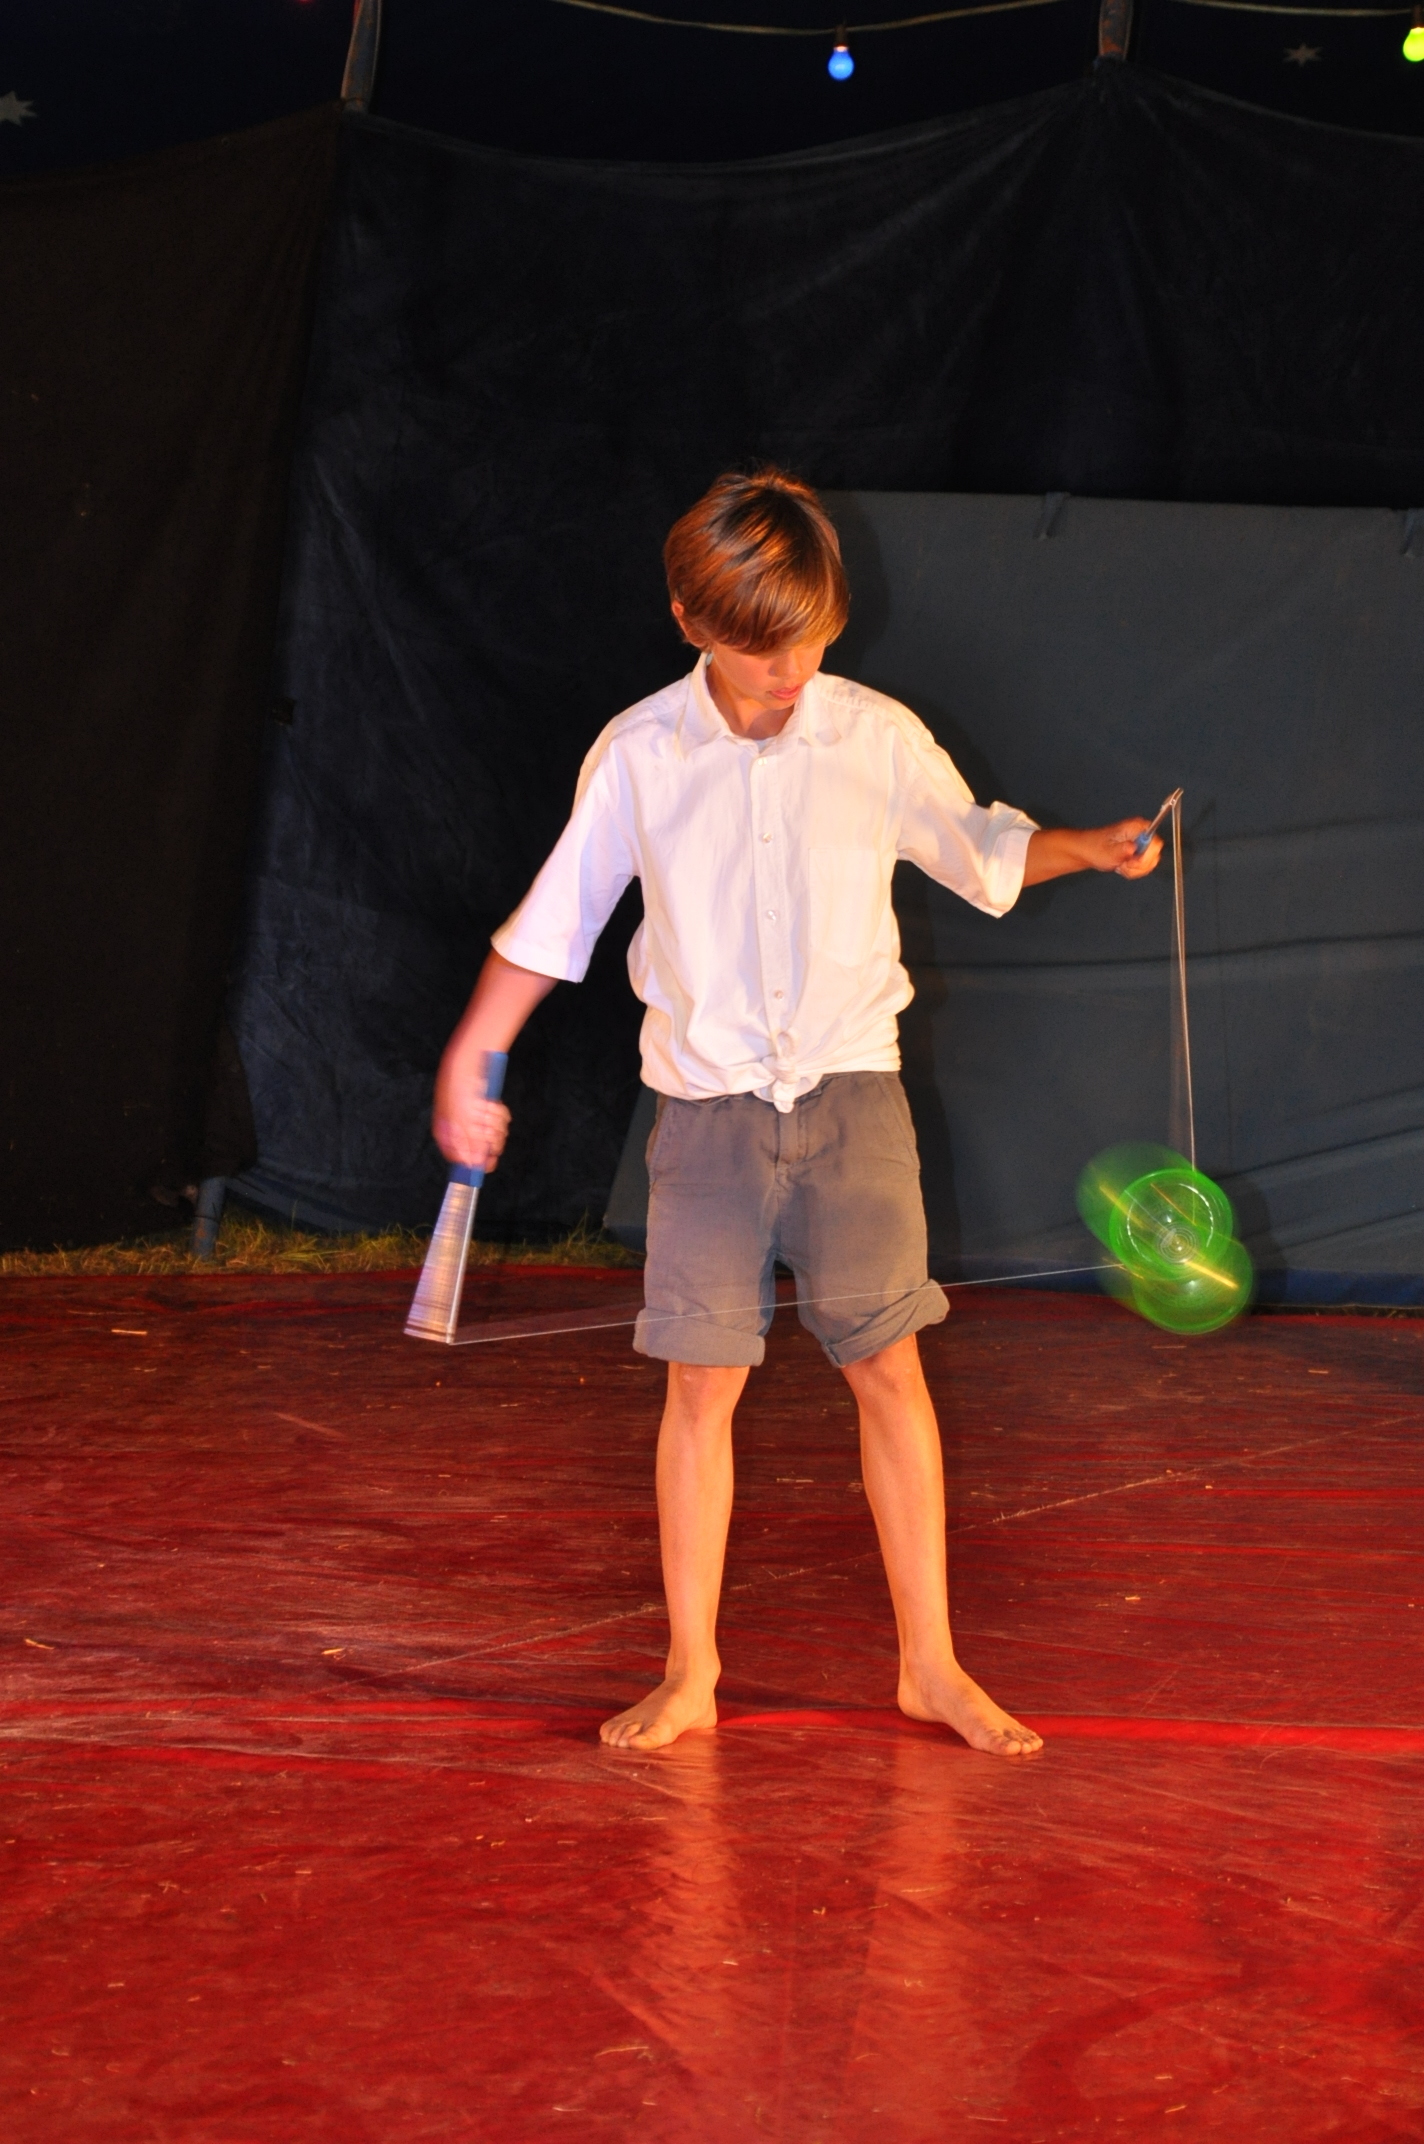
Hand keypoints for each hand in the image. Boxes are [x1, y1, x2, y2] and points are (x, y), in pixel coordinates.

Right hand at [432, 1056, 510, 1171]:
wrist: (468, 1062)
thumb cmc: (458, 1090)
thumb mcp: (461, 1121)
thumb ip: (468, 1145)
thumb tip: (474, 1165)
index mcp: (447, 1136)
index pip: (463, 1160)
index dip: (478, 1162)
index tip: (490, 1161)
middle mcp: (461, 1131)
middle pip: (483, 1149)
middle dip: (491, 1137)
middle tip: (490, 1126)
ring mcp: (475, 1120)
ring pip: (495, 1135)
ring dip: (497, 1123)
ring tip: (490, 1109)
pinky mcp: (486, 1110)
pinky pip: (500, 1121)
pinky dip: (501, 1114)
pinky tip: (494, 1104)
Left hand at [1023, 821, 1162, 885]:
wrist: (1086, 852)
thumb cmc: (1094, 847)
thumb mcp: (1109, 851)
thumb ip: (1124, 850)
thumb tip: (1134, 848)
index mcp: (1137, 827)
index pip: (1156, 843)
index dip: (1147, 855)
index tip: (1134, 860)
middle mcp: (1141, 834)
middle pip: (1154, 855)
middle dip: (1139, 865)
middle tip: (1125, 864)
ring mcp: (1140, 844)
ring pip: (1148, 864)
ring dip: (1134, 869)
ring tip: (1120, 865)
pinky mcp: (1137, 853)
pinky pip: (1142, 868)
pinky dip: (1132, 871)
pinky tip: (1121, 866)